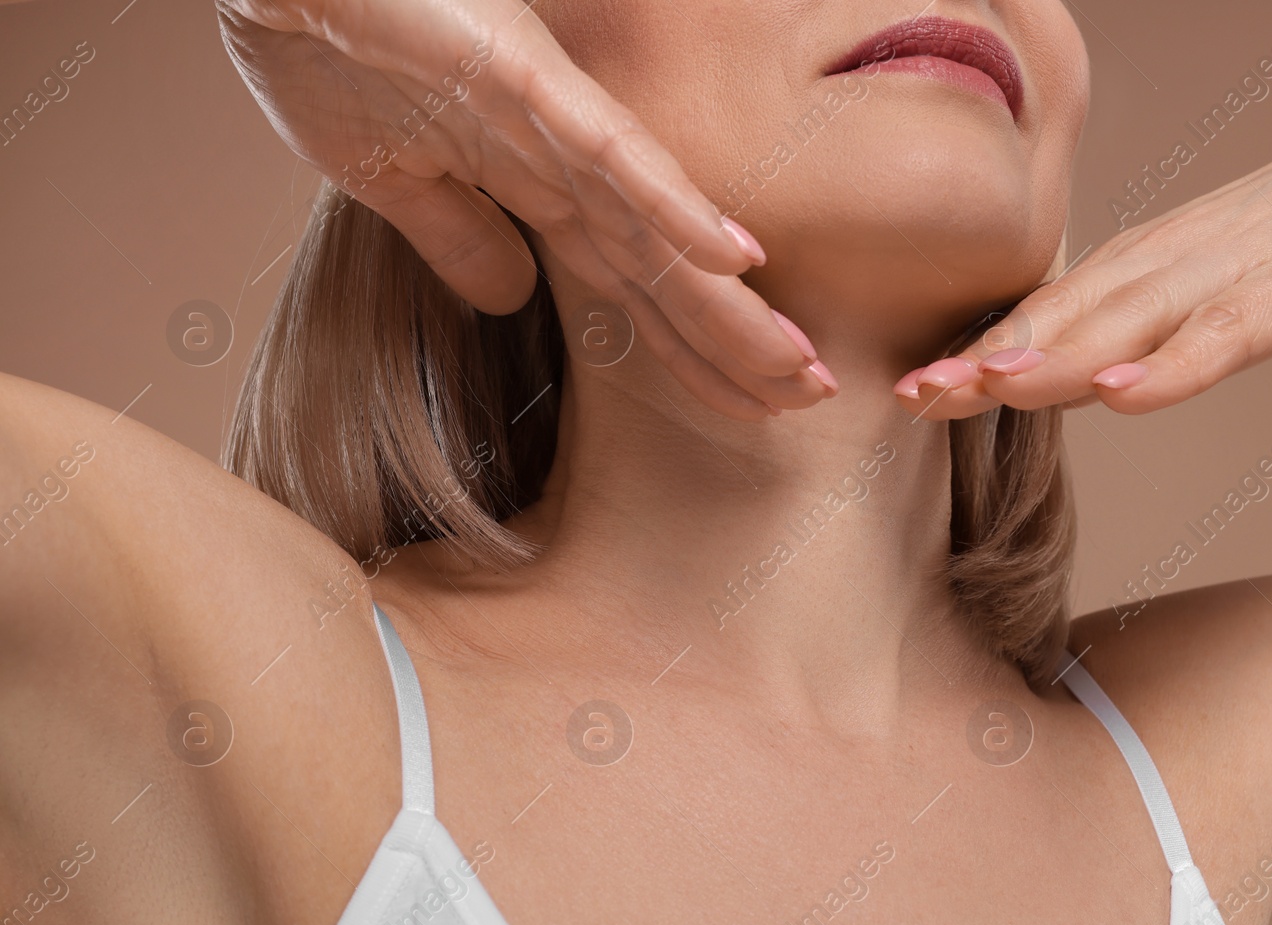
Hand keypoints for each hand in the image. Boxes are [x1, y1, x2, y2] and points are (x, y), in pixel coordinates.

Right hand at [217, 0, 831, 419]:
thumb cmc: (328, 44)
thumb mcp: (391, 176)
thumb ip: (459, 235)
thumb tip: (509, 300)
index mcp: (533, 183)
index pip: (634, 285)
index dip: (694, 347)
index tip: (752, 402)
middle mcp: (561, 160)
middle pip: (666, 271)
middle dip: (737, 343)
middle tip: (813, 397)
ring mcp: (548, 119)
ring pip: (657, 228)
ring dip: (729, 303)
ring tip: (799, 364)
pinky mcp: (522, 78)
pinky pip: (610, 154)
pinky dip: (672, 209)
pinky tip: (735, 257)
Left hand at [893, 128, 1271, 418]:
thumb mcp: (1184, 294)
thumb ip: (1117, 335)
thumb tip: (1036, 382)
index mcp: (1133, 270)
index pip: (1041, 318)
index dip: (975, 354)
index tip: (910, 392)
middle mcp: (1165, 266)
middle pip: (1067, 318)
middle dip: (988, 358)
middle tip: (917, 394)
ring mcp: (1229, 274)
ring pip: (1132, 321)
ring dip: (1059, 357)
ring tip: (992, 388)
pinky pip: (1228, 334)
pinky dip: (1176, 365)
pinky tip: (1125, 395)